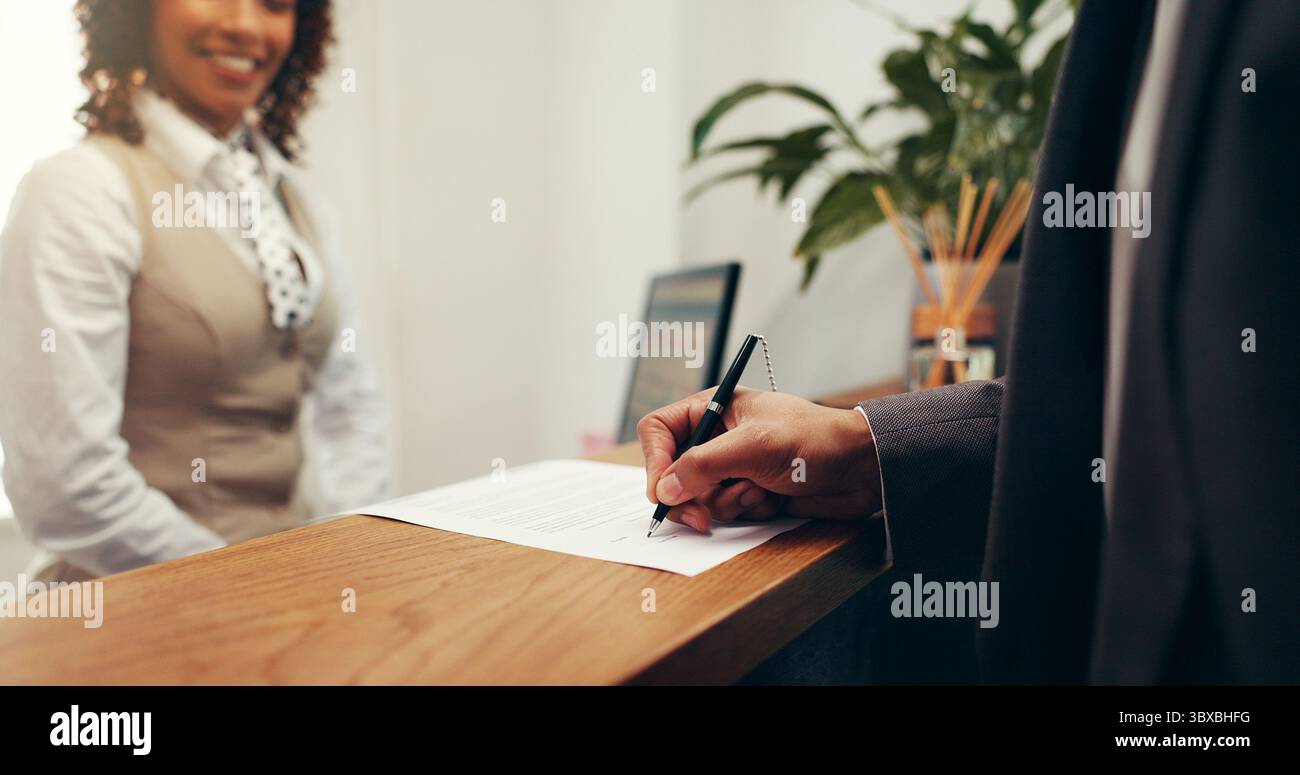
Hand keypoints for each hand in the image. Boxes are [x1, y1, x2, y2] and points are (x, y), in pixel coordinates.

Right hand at [636, 386, 881, 532]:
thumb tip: (664, 487)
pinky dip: (748, 509)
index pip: (660, 430)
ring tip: (759, 491)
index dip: (656, 460)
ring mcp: (734, 465)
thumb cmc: (815, 440)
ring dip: (728, 502)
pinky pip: (727, 510)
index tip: (664, 490)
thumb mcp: (753, 447)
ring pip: (701, 496)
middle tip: (702, 517)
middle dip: (690, 495)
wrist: (861, 468)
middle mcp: (719, 436)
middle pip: (674, 471)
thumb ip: (703, 466)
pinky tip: (773, 498)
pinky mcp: (750, 490)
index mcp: (714, 408)